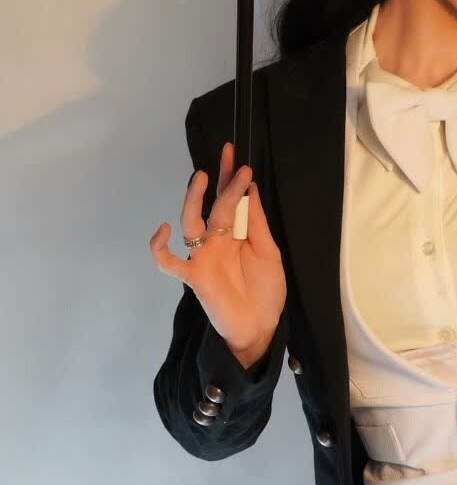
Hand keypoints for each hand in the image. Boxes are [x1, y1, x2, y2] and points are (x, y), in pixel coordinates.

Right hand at [149, 141, 287, 356]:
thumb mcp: (269, 252)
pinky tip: (164, 230)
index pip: (232, 201)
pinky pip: (169, 261)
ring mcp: (203, 256)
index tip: (238, 157)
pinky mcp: (193, 276)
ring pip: (191, 223)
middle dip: (222, 181)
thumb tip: (250, 190)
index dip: (232, 178)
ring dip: (195, 200)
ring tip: (203, 178)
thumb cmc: (266, 292)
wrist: (260, 328)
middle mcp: (217, 241)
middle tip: (229, 156)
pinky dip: (160, 248)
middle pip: (214, 205)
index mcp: (237, 235)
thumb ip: (256, 223)